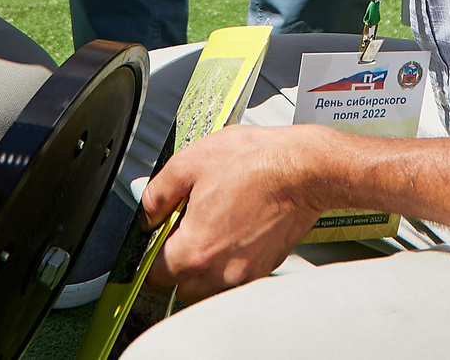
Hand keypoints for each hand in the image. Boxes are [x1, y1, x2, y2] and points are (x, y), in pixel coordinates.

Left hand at [144, 122, 341, 300]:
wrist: (302, 167)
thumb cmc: (255, 162)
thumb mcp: (190, 163)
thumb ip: (159, 192)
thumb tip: (148, 210)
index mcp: (195, 250)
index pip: (156, 275)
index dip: (152, 253)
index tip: (158, 237)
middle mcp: (220, 271)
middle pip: (183, 287)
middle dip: (179, 264)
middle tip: (186, 230)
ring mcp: (246, 273)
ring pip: (211, 286)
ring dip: (206, 266)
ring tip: (214, 228)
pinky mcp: (266, 267)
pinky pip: (238, 276)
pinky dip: (232, 261)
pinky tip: (236, 231)